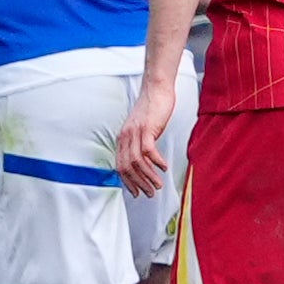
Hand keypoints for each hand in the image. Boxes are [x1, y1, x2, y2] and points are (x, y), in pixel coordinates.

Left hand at [114, 77, 180, 195]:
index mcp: (123, 138)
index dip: (127, 182)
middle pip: (127, 167)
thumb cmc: (152, 109)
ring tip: (158, 185)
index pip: (120, 165)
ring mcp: (135, 132)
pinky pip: (148, 150)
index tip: (136, 192)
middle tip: (149, 193)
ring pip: (137, 162)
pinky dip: (156, 161)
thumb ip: (140, 143)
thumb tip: (145, 160)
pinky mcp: (147, 128)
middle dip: (138, 184)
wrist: (156, 89)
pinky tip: (164, 167)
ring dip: (148, 177)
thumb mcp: (142, 129)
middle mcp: (125, 136)